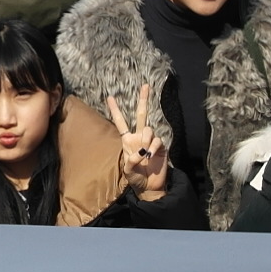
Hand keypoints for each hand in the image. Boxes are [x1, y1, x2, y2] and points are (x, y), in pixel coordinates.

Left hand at [106, 84, 168, 202]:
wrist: (149, 186)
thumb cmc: (136, 177)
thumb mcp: (128, 171)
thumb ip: (131, 160)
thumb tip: (141, 151)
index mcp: (128, 140)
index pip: (121, 122)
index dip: (115, 110)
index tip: (110, 97)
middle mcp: (139, 137)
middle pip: (141, 115)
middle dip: (143, 100)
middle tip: (145, 85)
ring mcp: (150, 140)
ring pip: (148, 129)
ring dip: (145, 140)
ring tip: (144, 154)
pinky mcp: (161, 146)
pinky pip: (157, 140)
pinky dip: (153, 148)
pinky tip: (150, 156)